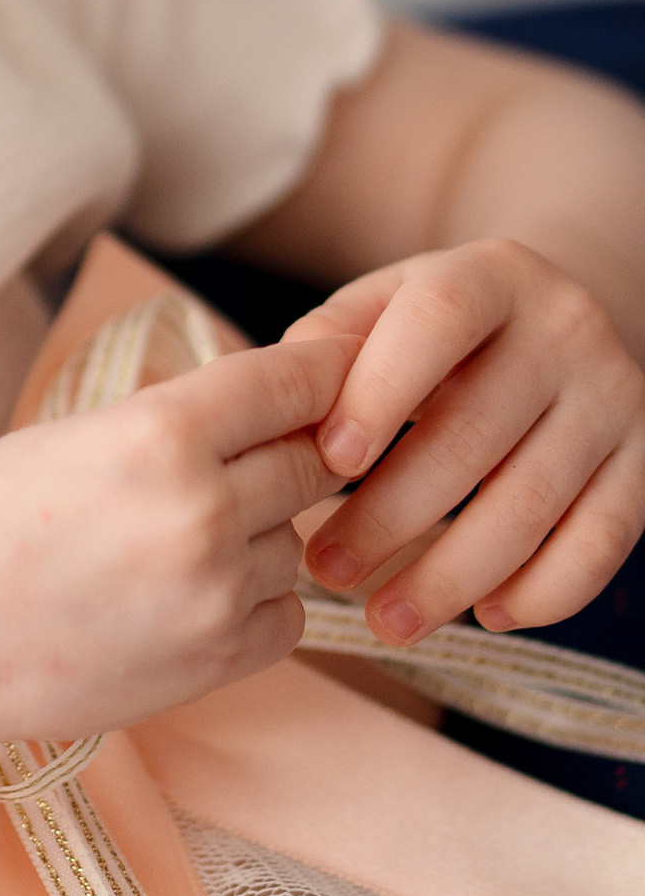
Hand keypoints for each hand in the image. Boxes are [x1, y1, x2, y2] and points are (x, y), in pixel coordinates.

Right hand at [0, 334, 348, 754]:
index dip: (322, 371)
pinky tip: (193, 596)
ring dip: (260, 535)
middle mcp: (203, 509)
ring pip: (294, 541)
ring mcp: (216, 591)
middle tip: (252, 460)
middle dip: (291, 454)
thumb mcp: (74, 436)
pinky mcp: (218, 659)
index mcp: (158, 434)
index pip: (288, 382)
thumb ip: (174, 423)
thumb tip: (269, 412)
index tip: (334, 373)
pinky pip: (286, 613)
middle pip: (311, 461)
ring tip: (177, 545)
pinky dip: (255, 601)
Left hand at [291, 240, 644, 638]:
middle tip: (326, 569)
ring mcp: (613, 396)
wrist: (551, 324)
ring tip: (386, 620)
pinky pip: (602, 540)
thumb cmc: (433, 333)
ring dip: (453, 573)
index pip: (440, 317)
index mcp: (491, 275)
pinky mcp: (643, 461)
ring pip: (534, 501)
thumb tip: (285, 403)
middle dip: (392, 514)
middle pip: (477, 432)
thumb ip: (330, 344)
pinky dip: (545, 590)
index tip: (330, 458)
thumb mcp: (380, 310)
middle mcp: (566, 328)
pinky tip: (486, 614)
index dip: (384, 387)